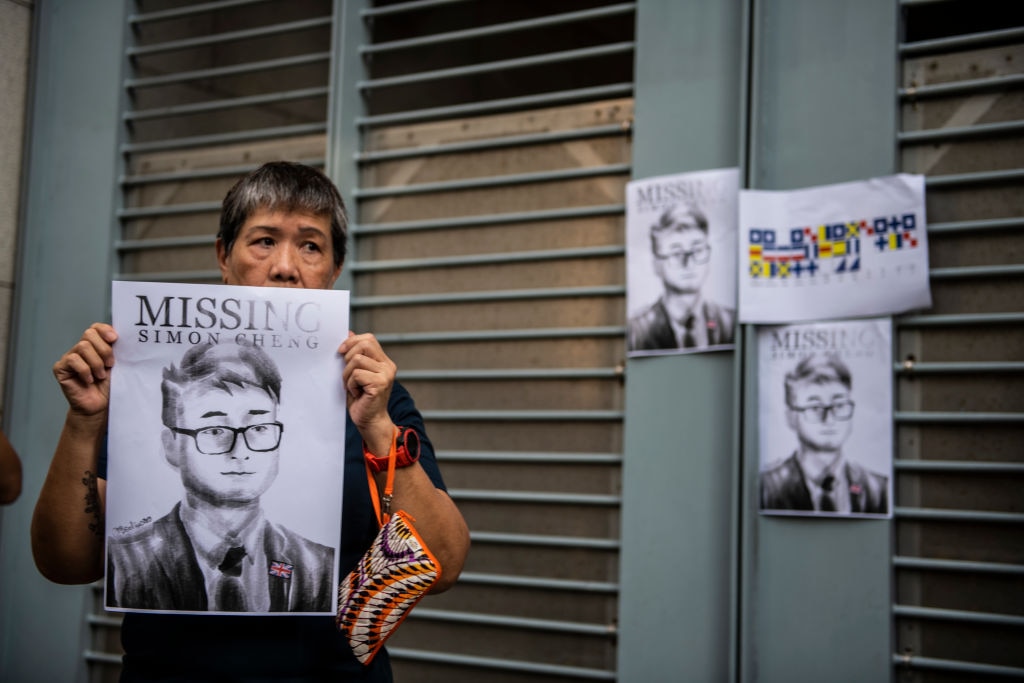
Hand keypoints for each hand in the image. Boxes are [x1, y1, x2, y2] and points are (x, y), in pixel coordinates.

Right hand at [53, 323, 117, 417]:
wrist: (100, 406)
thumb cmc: (110, 386)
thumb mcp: (117, 365)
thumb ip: (117, 350)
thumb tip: (126, 336)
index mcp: (95, 346)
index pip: (95, 328)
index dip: (104, 330)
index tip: (115, 339)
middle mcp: (80, 349)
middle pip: (89, 334)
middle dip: (104, 350)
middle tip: (110, 365)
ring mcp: (69, 358)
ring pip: (82, 347)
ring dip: (96, 363)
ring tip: (101, 376)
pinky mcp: (60, 368)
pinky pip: (73, 360)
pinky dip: (85, 370)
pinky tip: (89, 380)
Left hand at [338, 332, 395, 454]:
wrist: (370, 422)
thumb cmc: (362, 399)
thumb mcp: (356, 373)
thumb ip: (355, 354)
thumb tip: (349, 333)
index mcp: (384, 361)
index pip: (368, 339)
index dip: (352, 342)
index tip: (340, 352)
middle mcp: (388, 366)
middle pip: (364, 344)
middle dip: (348, 356)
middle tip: (347, 374)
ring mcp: (385, 375)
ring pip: (357, 360)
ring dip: (347, 374)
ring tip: (352, 386)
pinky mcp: (379, 384)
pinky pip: (356, 375)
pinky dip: (350, 384)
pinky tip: (356, 393)